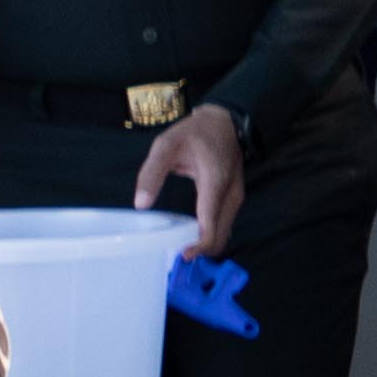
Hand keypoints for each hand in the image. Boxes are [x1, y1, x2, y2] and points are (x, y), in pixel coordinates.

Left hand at [132, 99, 249, 257]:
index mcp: (215, 182)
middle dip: (201, 250)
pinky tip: (191, 237)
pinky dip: (211, 234)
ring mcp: (235, 198)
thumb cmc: (195, 132)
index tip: (181, 255)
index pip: (210, 225)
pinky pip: (224, 224)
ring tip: (181, 248)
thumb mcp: (166, 145)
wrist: (225, 121)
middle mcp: (230, 195)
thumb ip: (152, 173)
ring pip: (225, 232)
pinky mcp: (233, 199)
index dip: (197, 245)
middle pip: (220, 235)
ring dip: (206, 244)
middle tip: (176, 255)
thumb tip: (141, 204)